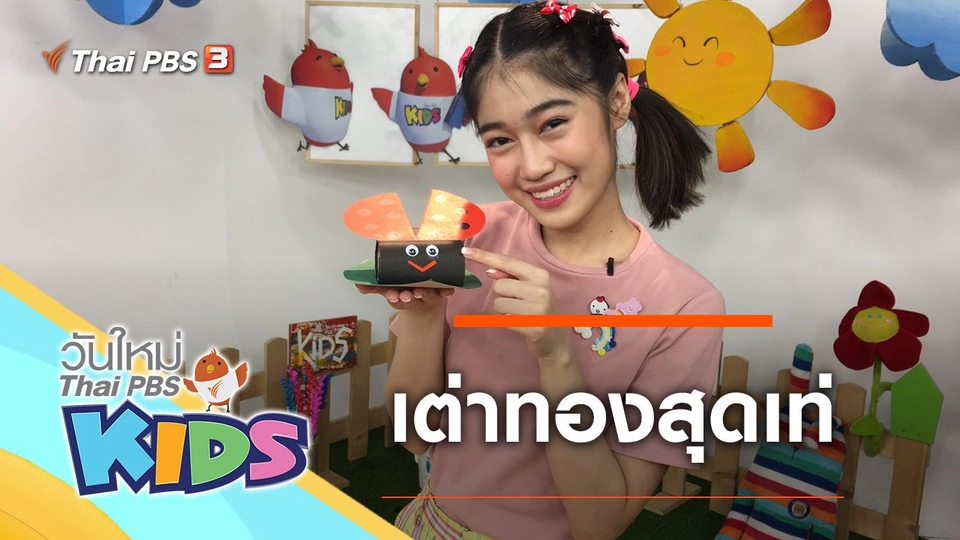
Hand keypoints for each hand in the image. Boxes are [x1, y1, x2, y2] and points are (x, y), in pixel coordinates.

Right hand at [355, 285, 452, 312]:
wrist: (426, 299)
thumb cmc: (405, 289)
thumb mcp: (389, 287)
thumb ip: (374, 285)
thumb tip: (357, 285)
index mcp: (401, 297)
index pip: (396, 299)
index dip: (394, 297)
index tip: (393, 295)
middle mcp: (415, 298)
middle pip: (411, 299)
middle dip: (408, 298)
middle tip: (406, 295)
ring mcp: (428, 296)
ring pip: (426, 296)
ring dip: (424, 294)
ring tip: (421, 291)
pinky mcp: (441, 293)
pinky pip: (445, 293)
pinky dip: (447, 292)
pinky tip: (449, 291)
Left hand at [461, 247, 571, 362]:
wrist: (556, 340)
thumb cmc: (539, 310)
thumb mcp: (530, 289)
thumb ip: (511, 277)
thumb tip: (490, 272)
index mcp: (540, 275)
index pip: (507, 262)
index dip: (485, 256)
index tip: (466, 251)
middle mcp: (541, 289)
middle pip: (499, 285)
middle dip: (502, 296)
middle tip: (518, 304)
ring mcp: (539, 308)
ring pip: (498, 303)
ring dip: (504, 311)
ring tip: (520, 314)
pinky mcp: (533, 327)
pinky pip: (504, 320)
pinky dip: (508, 322)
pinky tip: (522, 324)